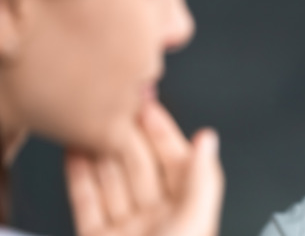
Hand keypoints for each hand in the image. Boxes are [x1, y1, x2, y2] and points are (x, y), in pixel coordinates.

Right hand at [65, 101, 223, 235]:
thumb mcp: (194, 218)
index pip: (175, 159)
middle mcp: (157, 217)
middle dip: (126, 134)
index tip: (147, 103)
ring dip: (99, 150)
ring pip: (111, 180)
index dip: (162, 130)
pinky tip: (72, 152)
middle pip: (139, 166)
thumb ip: (201, 178)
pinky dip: (77, 176)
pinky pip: (85, 202)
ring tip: (87, 121)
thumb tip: (209, 138)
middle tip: (112, 105)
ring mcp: (126, 228)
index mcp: (187, 210)